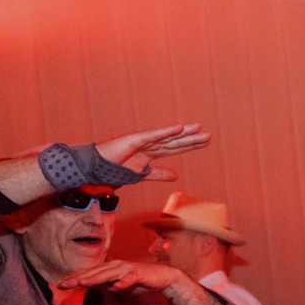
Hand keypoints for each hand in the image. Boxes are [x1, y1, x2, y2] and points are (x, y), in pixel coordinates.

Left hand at [57, 260, 185, 293]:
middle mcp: (115, 265)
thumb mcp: (117, 282)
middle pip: (94, 272)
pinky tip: (117, 286)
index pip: (88, 272)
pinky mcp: (139, 274)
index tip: (60, 285)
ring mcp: (127, 269)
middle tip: (63, 284)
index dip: (74, 278)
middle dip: (78, 278)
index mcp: (109, 267)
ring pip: (108, 273)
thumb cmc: (139, 279)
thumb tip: (87, 285)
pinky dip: (123, 282)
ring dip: (95, 278)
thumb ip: (103, 283)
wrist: (162, 276)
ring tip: (82, 283)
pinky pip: (130, 278)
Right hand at [95, 124, 210, 182]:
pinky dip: (166, 132)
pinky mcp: (134, 140)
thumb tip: (176, 176)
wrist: (95, 168)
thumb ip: (159, 174)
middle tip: (208, 136)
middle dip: (192, 139)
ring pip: (168, 137)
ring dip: (184, 134)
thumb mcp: (142, 175)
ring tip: (199, 129)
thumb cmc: (115, 169)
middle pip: (175, 142)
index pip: (175, 148)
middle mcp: (149, 144)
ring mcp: (142, 141)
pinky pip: (153, 136)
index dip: (190, 145)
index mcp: (151, 152)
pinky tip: (179, 128)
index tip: (205, 143)